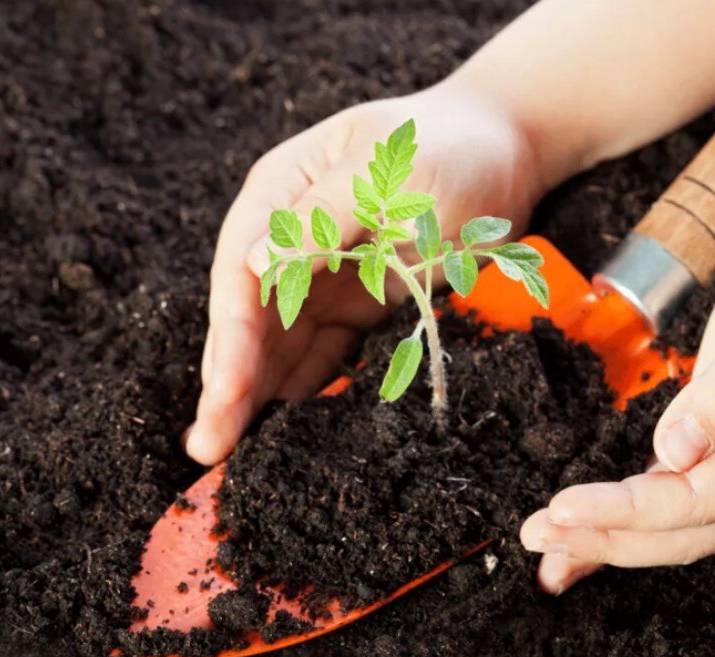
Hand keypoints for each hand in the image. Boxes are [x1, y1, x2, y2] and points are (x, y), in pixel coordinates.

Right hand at [184, 82, 545, 463]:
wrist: (507, 150)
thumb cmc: (450, 146)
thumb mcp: (385, 173)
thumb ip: (320, 217)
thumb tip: (251, 265)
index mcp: (280, 193)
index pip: (241, 274)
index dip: (232, 338)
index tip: (225, 393)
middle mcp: (289, 238)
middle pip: (249, 317)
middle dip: (227, 381)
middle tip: (207, 447)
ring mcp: (320, 273)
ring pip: (276, 343)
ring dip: (254, 395)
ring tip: (225, 452)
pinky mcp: (354, 302)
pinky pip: (319, 352)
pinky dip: (301, 388)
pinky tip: (281, 430)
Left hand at [521, 172, 714, 593]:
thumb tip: (674, 453)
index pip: (702, 500)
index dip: (628, 512)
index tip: (564, 509)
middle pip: (686, 528)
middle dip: (607, 537)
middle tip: (536, 535)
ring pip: (678, 522)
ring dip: (611, 538)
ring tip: (548, 549)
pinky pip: (676, 492)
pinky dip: (627, 514)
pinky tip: (586, 528)